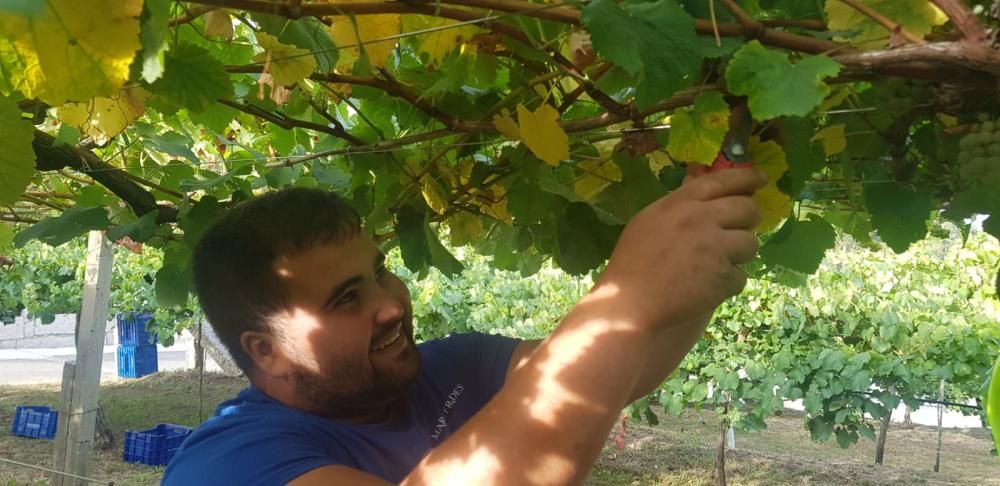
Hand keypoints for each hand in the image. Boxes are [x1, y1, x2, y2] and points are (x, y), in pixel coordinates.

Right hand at [600, 168, 765, 329]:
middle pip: (748, 209)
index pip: (723, 180)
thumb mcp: (649, 221)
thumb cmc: (632, 262)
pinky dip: (728, 284)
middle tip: (738, 231)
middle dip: (749, 220)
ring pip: (751, 243)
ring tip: (718, 265)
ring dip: (739, 255)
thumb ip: (679, 204)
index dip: (746, 177)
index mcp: (681, 203)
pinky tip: (708, 288)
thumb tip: (700, 187)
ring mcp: (715, 249)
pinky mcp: (723, 277)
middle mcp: (702, 219)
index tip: (761, 178)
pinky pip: (741, 276)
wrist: (631, 303)